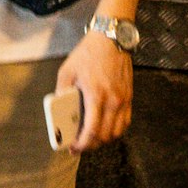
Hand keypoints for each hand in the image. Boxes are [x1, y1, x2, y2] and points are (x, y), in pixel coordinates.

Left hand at [56, 26, 133, 151]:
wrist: (111, 39)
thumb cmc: (88, 54)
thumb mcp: (67, 71)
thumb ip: (62, 92)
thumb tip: (59, 111)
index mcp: (96, 95)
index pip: (92, 130)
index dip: (83, 144)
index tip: (73, 148)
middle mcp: (113, 100)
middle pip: (106, 135)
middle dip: (91, 145)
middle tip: (79, 145)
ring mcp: (124, 99)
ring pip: (118, 132)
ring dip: (104, 139)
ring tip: (91, 138)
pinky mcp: (129, 97)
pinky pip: (125, 122)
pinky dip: (116, 130)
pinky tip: (105, 128)